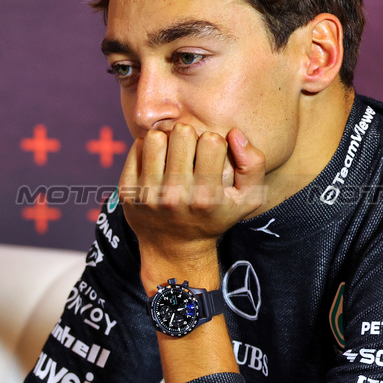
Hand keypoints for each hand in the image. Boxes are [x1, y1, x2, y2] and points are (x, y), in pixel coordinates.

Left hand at [119, 124, 265, 290]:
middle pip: (182, 133)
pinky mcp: (128, 192)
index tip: (210, 156)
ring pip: (155, 137)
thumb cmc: (214, 217)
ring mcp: (147, 195)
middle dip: (189, 138)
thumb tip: (234, 133)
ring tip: (172, 154)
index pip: (212, 140)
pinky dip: (147, 150)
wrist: (174, 249)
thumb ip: (254, 165)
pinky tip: (157, 162)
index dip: (214, 143)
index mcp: (206, 197)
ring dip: (166, 141)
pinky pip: (135, 148)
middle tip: (190, 152)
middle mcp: (175, 196)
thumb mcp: (247, 200)